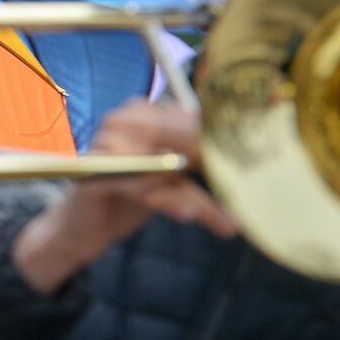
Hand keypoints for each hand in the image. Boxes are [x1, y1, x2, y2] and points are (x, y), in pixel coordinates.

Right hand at [12, 100, 237, 293]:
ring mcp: (107, 144)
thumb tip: (248, 160)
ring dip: (197, 196)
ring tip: (226, 220)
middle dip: (216, 167)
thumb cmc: (128, 196)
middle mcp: (124, 120)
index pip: (192, 119)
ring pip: (165, 165)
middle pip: (182, 137)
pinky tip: (190, 215)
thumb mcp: (168, 175)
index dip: (225, 141)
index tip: (259, 163)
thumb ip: (195, 159)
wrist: (80, 228)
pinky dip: (168, 202)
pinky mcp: (96, 174)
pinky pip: (141, 186)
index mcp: (144, 112)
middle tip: (250, 191)